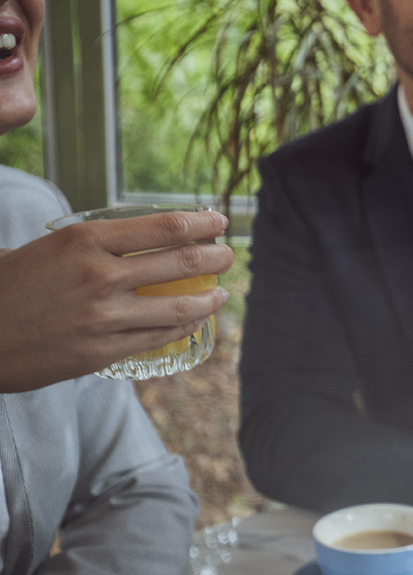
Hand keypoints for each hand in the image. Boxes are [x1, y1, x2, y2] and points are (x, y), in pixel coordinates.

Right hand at [0, 210, 233, 391]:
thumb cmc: (4, 288)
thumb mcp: (44, 249)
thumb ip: (88, 245)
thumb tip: (132, 241)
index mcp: (84, 240)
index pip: (165, 227)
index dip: (203, 223)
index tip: (219, 222)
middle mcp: (99, 275)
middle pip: (183, 261)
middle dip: (216, 257)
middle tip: (229, 255)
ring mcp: (102, 316)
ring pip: (179, 306)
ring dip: (209, 298)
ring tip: (221, 293)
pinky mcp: (101, 352)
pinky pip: (157, 338)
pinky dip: (183, 328)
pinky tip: (193, 322)